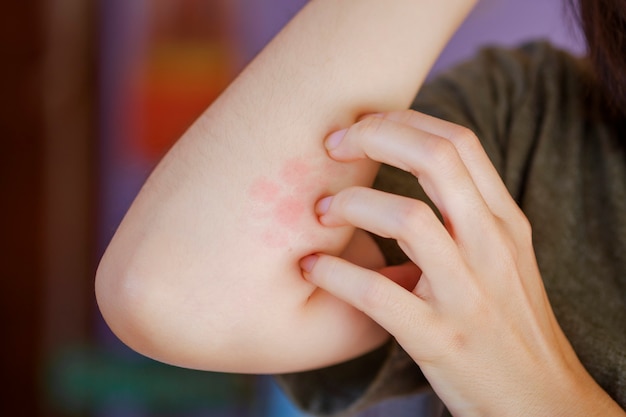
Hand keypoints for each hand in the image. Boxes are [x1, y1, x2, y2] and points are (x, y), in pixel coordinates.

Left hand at [300, 111, 623, 415]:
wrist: (539, 399)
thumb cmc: (508, 321)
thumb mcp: (502, 256)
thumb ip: (466, 213)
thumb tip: (411, 166)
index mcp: (503, 221)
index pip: (456, 142)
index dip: (400, 121)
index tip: (359, 127)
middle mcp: (491, 246)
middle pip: (435, 158)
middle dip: (374, 137)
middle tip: (330, 148)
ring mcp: (468, 292)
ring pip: (407, 217)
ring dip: (352, 204)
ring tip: (321, 212)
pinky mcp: (440, 337)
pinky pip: (377, 294)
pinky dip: (336, 273)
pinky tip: (313, 267)